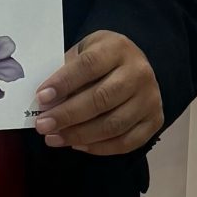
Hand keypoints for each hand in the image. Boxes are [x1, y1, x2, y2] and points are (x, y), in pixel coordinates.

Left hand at [34, 31, 161, 155]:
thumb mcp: (84, 52)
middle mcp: (139, 72)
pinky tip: (77, 145)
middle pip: (101, 98)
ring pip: (113, 124)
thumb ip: (66, 71)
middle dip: (68, 115)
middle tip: (42, 125)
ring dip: (79, 135)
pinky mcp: (155, 120)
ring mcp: (150, 98)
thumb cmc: (101, 60)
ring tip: (53, 138)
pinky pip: (126, 142)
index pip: (89, 66)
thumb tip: (44, 101)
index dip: (64, 83)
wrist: (136, 65)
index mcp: (118, 48)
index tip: (41, 98)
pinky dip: (99, 147)